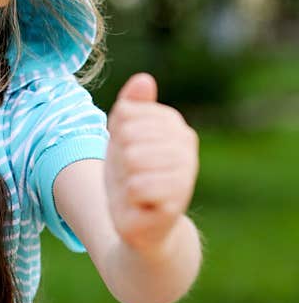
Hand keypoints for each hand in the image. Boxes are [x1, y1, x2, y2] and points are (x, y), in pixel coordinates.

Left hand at [104, 73, 199, 257]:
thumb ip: (131, 107)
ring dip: (125, 178)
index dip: (116, 135)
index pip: (127, 113)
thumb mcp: (122, 136)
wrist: (139, 223)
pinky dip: (130, 198)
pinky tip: (141, 204)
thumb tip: (144, 78)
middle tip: (131, 174)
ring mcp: (185, 174)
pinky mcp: (177, 203)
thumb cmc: (130, 174)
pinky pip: (137, 187)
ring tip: (136, 189)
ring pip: (133, 160)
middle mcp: (187, 146)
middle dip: (120, 158)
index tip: (126, 151)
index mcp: (174, 124)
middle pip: (128, 136)